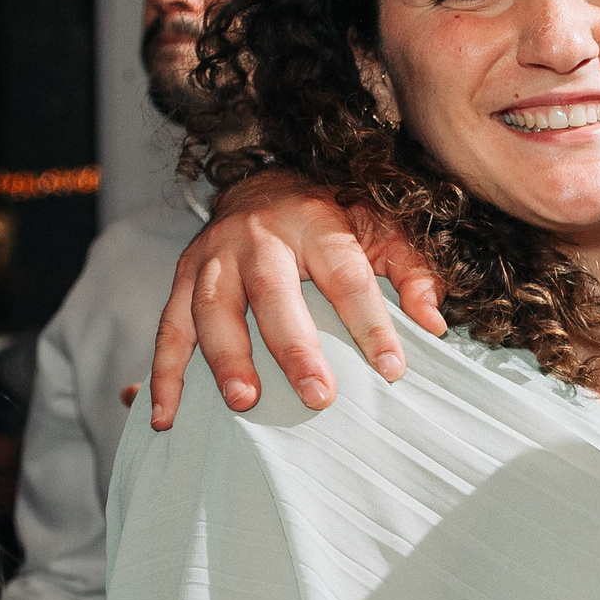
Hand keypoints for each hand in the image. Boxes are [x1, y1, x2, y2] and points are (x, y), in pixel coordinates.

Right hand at [149, 173, 445, 428]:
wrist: (263, 184)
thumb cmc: (334, 220)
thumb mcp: (381, 230)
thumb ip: (411, 273)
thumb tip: (434, 323)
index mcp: (316, 222)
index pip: (347, 275)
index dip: (370, 323)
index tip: (391, 369)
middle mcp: (259, 236)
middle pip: (273, 291)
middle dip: (293, 347)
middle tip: (318, 396)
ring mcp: (214, 256)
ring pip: (212, 306)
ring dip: (226, 357)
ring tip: (244, 402)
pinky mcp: (183, 277)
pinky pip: (168, 327)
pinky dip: (165, 374)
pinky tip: (168, 415)